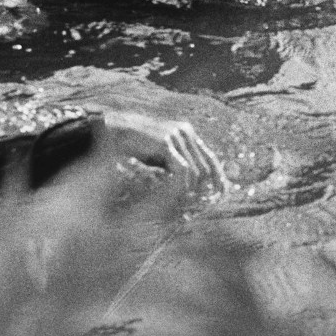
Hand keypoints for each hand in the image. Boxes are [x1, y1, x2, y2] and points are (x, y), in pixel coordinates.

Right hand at [97, 110, 226, 195]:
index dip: (218, 176)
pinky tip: (175, 194)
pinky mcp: (166, 142)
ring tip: (183, 203)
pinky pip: (182, 170)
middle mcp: (184, 131)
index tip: (221, 194)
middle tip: (201, 205)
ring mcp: (176, 135)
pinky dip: (181, 185)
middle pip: (206, 166)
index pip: (210, 157)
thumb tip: (194, 185)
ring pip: (195, 171)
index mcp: (186, 131)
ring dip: (190, 189)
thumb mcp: (161, 156)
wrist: (114, 133)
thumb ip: (176, 163)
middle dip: (204, 187)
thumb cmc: (136, 147)